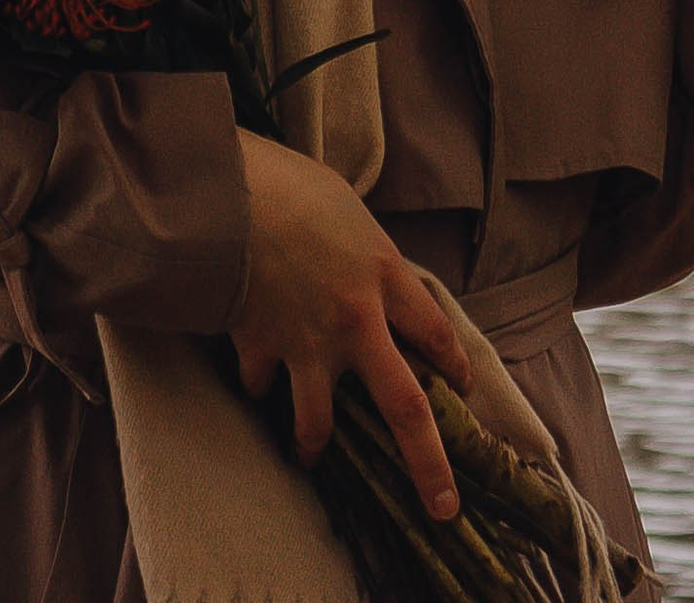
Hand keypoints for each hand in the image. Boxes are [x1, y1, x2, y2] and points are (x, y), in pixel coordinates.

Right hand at [229, 129, 472, 520]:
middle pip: (405, 408)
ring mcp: (307, 342)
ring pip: (319, 424)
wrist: (230, 190)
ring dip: (313, 445)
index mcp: (385, 275)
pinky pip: (260, 383)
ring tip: (310, 456)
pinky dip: (258, 383)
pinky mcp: (260, 347)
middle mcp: (357, 320)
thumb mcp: (349, 211)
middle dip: (428, 465)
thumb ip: (366, 253)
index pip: (436, 335)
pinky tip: (253, 375)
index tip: (463, 389)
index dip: (454, 367)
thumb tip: (370, 272)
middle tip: (443, 509)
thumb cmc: (291, 185)